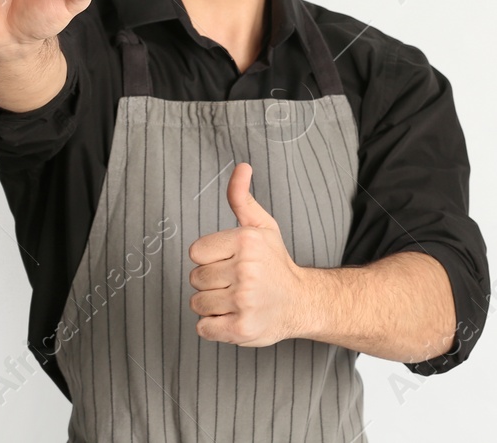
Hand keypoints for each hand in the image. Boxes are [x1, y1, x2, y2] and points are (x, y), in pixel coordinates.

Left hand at [188, 162, 312, 345]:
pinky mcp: (241, 328)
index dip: (210, 258)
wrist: (301, 302)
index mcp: (246, 241)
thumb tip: (241, 167)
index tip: (230, 262)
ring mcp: (244, 301)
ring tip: (237, 299)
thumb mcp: (262, 226)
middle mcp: (246, 270)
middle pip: (196, 278)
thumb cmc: (275, 263)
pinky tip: (234, 316)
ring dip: (213, 304)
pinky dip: (214, 326)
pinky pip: (203, 327)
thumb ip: (242, 197)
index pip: (195, 252)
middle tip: (236, 282)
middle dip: (211, 282)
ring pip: (197, 303)